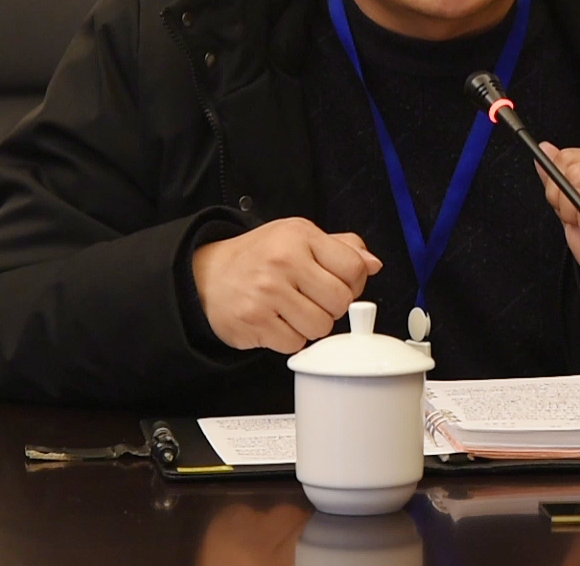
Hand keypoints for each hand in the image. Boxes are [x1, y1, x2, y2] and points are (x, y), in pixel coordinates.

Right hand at [190, 218, 380, 353]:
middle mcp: (284, 261)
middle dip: (332, 306)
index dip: (353, 283)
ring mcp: (267, 292)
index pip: (355, 268)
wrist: (207, 275)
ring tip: (292, 309)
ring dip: (311, 325)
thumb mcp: (298, 237)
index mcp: (300, 236)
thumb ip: (341, 248)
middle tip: (312, 298)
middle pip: (341, 302)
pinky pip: (295, 343)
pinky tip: (276, 321)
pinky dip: (289, 338)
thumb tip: (373, 264)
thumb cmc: (258, 256)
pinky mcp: (254, 321)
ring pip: (321, 327)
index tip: (338, 283)